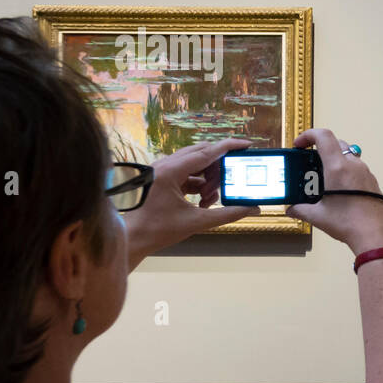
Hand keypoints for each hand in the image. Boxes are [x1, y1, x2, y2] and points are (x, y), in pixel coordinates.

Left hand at [122, 137, 261, 267]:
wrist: (130, 239)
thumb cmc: (157, 230)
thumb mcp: (196, 222)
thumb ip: (228, 214)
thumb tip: (252, 209)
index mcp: (170, 171)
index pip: (206, 152)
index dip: (229, 147)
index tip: (247, 144)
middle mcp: (164, 165)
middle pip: (201, 154)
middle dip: (218, 169)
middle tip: (228, 183)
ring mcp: (161, 171)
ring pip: (194, 165)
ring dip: (207, 179)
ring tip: (209, 200)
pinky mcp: (161, 178)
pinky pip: (186, 174)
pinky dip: (198, 185)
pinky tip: (201, 202)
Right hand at [286, 128, 382, 253]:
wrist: (377, 236)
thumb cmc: (351, 223)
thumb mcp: (318, 216)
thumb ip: (301, 210)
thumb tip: (292, 209)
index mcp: (338, 167)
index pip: (323, 136)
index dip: (308, 135)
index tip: (299, 145)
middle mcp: (354, 165)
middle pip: (337, 143)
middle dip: (321, 146)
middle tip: (310, 160)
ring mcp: (366, 173)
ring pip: (349, 155)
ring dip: (335, 159)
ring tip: (324, 177)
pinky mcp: (374, 183)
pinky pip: (358, 169)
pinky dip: (346, 171)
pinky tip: (340, 190)